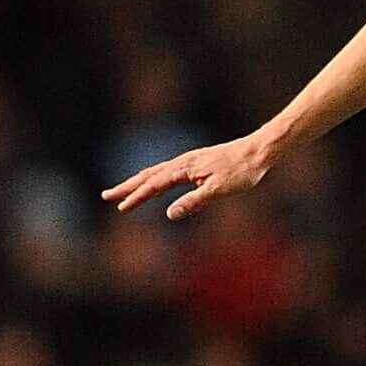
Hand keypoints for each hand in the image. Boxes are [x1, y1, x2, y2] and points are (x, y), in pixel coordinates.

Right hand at [102, 133, 274, 220]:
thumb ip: (193, 201)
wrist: (259, 151)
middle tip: (106, 196)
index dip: (137, 197)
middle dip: (127, 187)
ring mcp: (189, 162)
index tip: (121, 208)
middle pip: (148, 175)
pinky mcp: (197, 164)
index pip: (154, 185)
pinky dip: (156, 179)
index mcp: (185, 168)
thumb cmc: (242, 170)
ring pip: (157, 172)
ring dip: (139, 182)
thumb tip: (168, 214)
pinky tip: (158, 185)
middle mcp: (183, 163)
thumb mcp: (218, 190)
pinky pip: (169, 172)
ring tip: (123, 191)